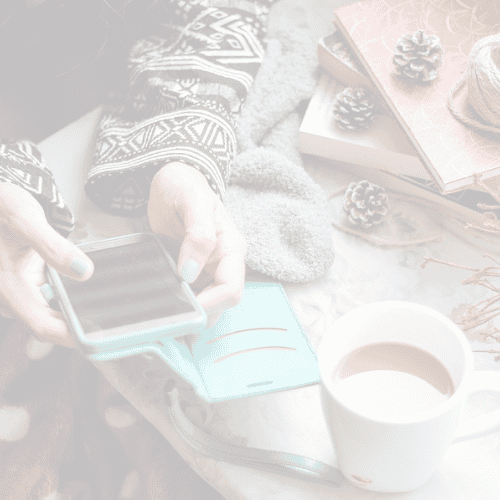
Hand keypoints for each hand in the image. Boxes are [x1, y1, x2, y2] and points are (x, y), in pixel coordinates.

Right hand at [0, 183, 93, 346]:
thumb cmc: (0, 208)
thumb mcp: (24, 219)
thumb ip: (52, 246)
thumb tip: (83, 271)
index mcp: (7, 287)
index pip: (43, 326)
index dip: (72, 336)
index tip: (101, 337)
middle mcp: (12, 296)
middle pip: (52, 324)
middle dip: (82, 325)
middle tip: (117, 322)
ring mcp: (21, 293)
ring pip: (54, 313)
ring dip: (79, 312)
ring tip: (109, 306)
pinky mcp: (29, 286)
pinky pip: (55, 299)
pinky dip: (73, 298)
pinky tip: (92, 290)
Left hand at [148, 162, 246, 327]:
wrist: (172, 181)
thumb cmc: (184, 185)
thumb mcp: (192, 201)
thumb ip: (198, 235)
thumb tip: (190, 272)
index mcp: (231, 248)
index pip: (231, 289)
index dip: (210, 303)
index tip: (185, 306)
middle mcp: (224, 263)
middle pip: (221, 304)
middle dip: (200, 317)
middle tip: (171, 321)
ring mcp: (209, 270)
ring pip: (208, 306)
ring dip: (190, 317)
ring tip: (165, 321)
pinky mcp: (193, 273)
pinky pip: (192, 297)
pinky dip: (180, 308)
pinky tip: (164, 310)